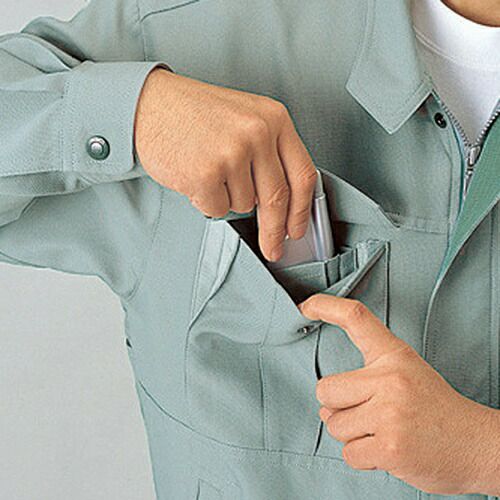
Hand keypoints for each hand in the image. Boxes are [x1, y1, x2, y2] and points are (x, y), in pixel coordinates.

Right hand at [134, 68, 317, 261]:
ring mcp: (232, 153)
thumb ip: (270, 154)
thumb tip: (283, 203)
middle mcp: (257, 132)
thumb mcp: (246, 119)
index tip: (297, 230)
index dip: (302, 210)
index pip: (303, 174)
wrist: (151, 104)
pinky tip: (196, 175)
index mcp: (274, 118)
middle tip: (272, 248)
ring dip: (227, 198)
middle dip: (275, 231)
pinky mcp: (206, 173)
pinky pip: (218, 209)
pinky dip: (207, 201)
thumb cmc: (197, 114)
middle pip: (277, 198)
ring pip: (244, 205)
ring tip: (210, 169)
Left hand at [299, 294, 499, 494]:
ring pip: (334, 425)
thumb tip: (323, 408)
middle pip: (325, 390)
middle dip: (336, 407)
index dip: (326, 306)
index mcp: (394, 355)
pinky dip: (362, 457)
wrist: (478, 445)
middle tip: (365, 414)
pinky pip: (349, 453)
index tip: (306, 305)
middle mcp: (389, 379)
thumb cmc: (436, 409)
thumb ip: (364, 382)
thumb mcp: (406, 373)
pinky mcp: (390, 447)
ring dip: (352, 434)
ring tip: (381, 432)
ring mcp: (389, 413)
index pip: (355, 318)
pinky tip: (385, 450)